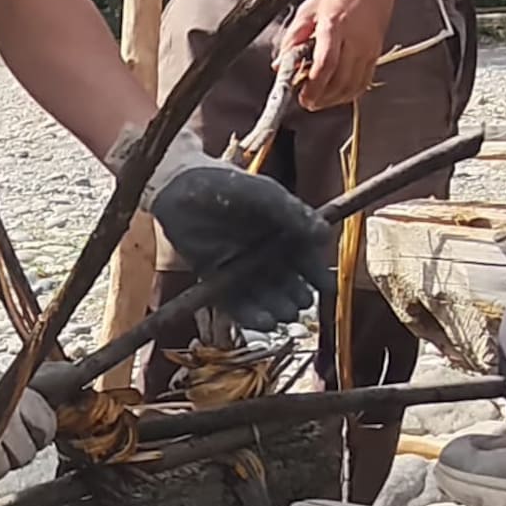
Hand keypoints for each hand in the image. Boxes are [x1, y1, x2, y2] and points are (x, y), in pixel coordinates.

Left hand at [150, 166, 333, 330]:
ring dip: (277, 309)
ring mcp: (242, 269)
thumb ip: (293, 213)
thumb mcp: (264, 194)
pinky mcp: (218, 280)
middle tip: (300, 303)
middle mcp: (266, 254)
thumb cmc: (225, 184)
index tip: (326, 288)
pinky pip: (237, 303)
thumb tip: (325, 234)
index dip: (318, 275)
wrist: (180, 188)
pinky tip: (264, 321)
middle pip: (289, 283)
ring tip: (284, 315)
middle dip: (297, 296)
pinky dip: (250, 315)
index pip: (307, 259)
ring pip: (266, 296)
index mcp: (283, 233)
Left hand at [278, 0, 398, 110]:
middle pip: (339, 81)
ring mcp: (368, 49)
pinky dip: (349, 94)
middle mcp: (354, 40)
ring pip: (352, 87)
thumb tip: (280, 63)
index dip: (314, 86)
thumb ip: (293, 37)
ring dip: (334, 100)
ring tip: (320, 100)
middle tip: (307, 101)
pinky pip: (363, 83)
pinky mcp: (375, 54)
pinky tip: (337, 94)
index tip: (303, 96)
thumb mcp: (309, 8)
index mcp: (334, 25)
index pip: (326, 64)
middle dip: (321, 98)